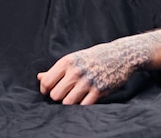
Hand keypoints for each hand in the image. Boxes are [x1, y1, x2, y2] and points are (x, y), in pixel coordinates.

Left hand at [37, 33, 160, 104]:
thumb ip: (56, 70)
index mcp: (67, 62)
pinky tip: (85, 99)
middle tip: (65, 94)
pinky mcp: (99, 91)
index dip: (45, 90)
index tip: (49, 91)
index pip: (46, 82)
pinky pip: (83, 106)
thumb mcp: (74, 59)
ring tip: (75, 97)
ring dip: (70, 102)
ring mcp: (87, 82)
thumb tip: (39, 77)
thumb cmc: (94, 57)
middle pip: (55, 95)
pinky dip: (82, 105)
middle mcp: (76, 71)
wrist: (121, 55)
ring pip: (67, 103)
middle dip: (58, 97)